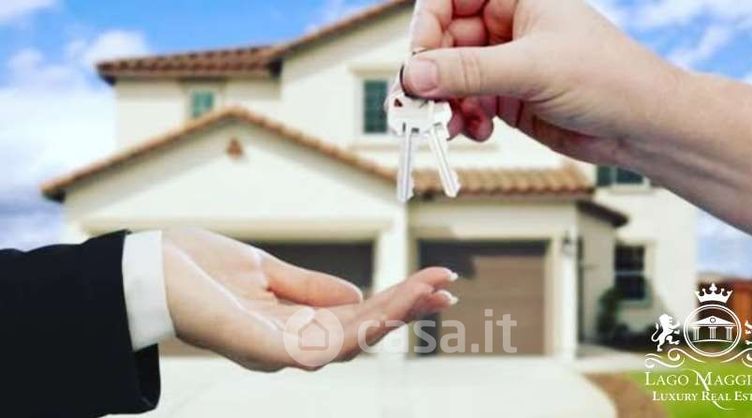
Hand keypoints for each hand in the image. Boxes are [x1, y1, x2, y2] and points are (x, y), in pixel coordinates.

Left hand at [161, 228, 456, 370]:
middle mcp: (290, 344)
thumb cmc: (196, 269)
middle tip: (448, 288)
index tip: (432, 281)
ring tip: (431, 292)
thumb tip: (358, 297)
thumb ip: (309, 287)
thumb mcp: (264, 271)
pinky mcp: (263, 348)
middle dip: (406, 309)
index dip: (394, 301)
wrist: (143, 269)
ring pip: (349, 340)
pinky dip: (358, 329)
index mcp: (291, 326)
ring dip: (393, 315)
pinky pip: (320, 346)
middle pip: (360, 331)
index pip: (354, 317)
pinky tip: (386, 312)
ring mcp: (278, 350)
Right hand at [399, 0, 683, 165]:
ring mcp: (505, 63)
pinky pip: (466, 104)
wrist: (642, 126)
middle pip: (444, 42)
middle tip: (421, 104)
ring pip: (451, 78)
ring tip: (448, 124)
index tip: (419, 60)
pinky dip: (462, 119)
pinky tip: (475, 130)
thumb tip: (415, 74)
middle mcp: (507, 26)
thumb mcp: (533, 69)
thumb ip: (469, 71)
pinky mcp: (507, 97)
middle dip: (432, 75)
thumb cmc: (610, 78)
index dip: (428, 26)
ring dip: (444, 103)